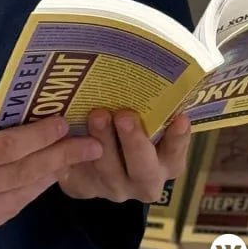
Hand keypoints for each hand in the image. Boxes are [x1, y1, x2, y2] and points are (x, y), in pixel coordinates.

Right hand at [0, 95, 102, 247]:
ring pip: (18, 198)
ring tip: (74, 158)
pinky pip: (5, 213)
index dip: (38, 136)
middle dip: (58, 157)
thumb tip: (12, 97)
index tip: (63, 122)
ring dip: (49, 177)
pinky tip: (43, 177)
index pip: (3, 149)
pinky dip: (27, 194)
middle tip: (88, 143)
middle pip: (18, 176)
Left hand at [57, 109, 190, 203]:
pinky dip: (72, 152)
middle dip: (135, 143)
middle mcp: (142, 180)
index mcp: (164, 163)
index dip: (178, 139)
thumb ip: (148, 103)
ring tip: (97, 116)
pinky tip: (67, 132)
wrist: (87, 152)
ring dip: (103, 143)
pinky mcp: (83, 187)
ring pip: (109, 172)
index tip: (180, 117)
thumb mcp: (141, 115)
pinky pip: (78, 174)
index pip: (175, 154)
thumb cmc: (123, 119)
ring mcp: (113, 186)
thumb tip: (153, 61)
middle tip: (125, 116)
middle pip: (144, 170)